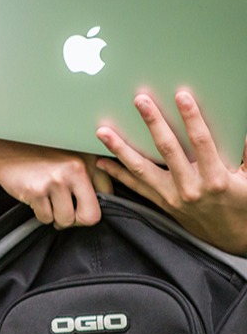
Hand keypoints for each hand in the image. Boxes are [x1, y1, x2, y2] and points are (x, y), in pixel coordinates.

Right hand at [0, 138, 112, 228]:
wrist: (4, 149)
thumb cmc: (37, 156)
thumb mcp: (69, 159)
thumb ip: (89, 176)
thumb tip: (103, 202)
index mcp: (86, 161)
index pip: (108, 195)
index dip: (93, 205)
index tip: (83, 205)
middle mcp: (74, 169)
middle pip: (90, 216)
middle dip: (76, 220)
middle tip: (66, 214)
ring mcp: (55, 181)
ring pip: (65, 220)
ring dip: (55, 217)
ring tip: (48, 203)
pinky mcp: (36, 191)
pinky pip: (46, 218)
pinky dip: (40, 214)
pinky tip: (35, 199)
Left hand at [96, 91, 246, 254]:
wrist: (232, 238)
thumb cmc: (244, 206)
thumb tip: (244, 131)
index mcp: (216, 179)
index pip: (201, 142)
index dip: (192, 118)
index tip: (181, 96)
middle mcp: (190, 188)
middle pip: (167, 150)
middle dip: (153, 123)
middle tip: (140, 101)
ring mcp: (172, 197)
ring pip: (142, 169)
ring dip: (121, 149)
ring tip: (103, 132)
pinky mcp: (161, 204)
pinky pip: (136, 187)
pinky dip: (118, 173)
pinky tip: (101, 162)